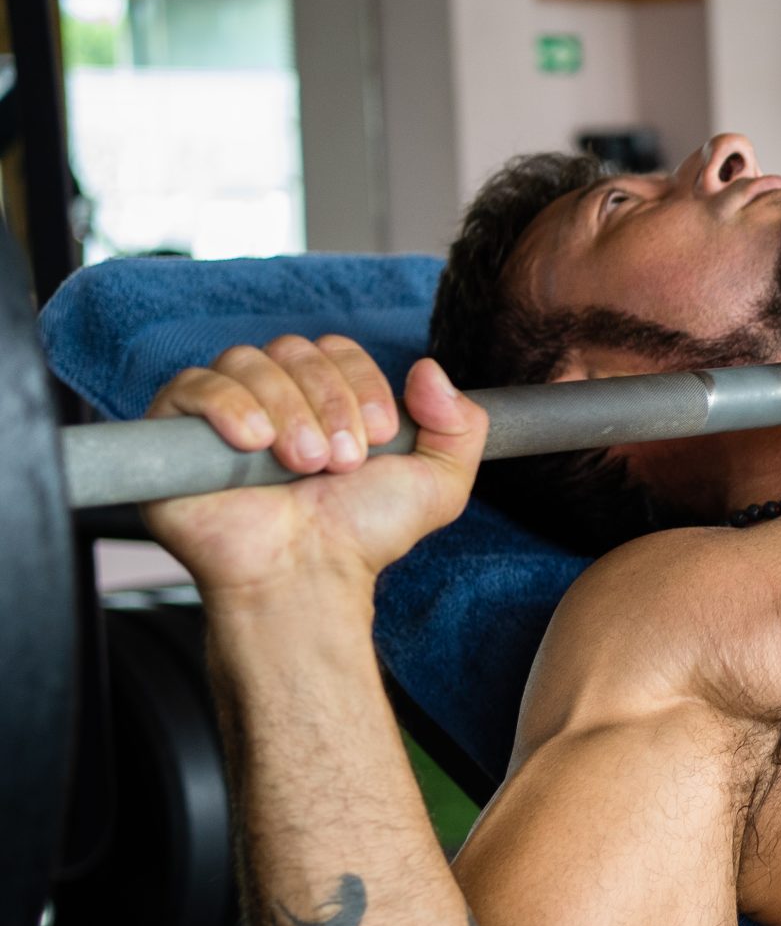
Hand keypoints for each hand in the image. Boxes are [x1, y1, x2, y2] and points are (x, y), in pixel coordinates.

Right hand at [140, 336, 487, 595]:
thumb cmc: (361, 533)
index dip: (362, 384)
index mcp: (323, 397)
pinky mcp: (174, 435)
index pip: (336, 349)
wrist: (308, 576)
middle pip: (293, 348)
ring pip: (247, 360)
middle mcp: (272, 397)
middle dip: (328, 401)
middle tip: (340, 462)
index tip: (380, 438)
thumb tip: (430, 368)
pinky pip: (191, 385)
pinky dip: (228, 405)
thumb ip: (461, 425)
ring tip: (303, 464)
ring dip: (286, 408)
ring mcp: (221, 413)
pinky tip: (254, 443)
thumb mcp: (438, 483)